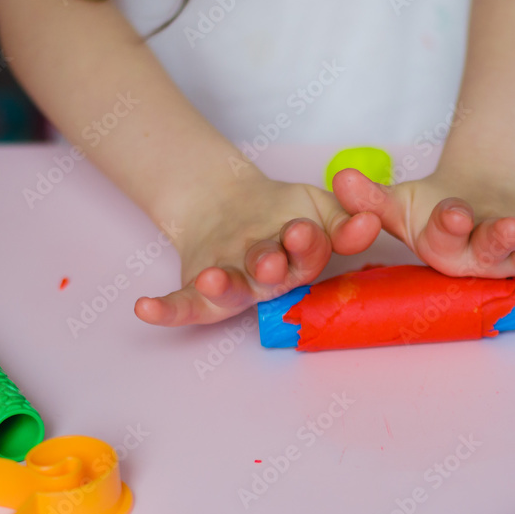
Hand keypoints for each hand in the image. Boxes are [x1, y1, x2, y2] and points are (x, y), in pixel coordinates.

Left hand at [134, 169, 381, 325]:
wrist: (230, 203)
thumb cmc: (282, 212)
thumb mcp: (318, 205)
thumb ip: (344, 218)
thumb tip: (370, 221)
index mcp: (301, 261)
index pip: (308, 252)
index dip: (306, 243)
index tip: (301, 230)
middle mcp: (268, 281)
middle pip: (270, 277)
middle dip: (268, 266)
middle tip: (268, 260)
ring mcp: (233, 287)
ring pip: (230, 292)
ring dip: (221, 288)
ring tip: (210, 278)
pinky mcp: (199, 294)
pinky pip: (182, 306)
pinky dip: (165, 311)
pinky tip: (144, 308)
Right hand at [330, 166, 514, 278]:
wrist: (474, 201)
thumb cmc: (435, 206)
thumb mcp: (400, 199)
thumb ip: (369, 197)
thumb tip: (340, 178)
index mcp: (443, 251)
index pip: (445, 242)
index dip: (449, 228)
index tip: (452, 212)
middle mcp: (481, 262)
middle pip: (492, 257)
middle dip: (500, 242)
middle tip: (510, 227)